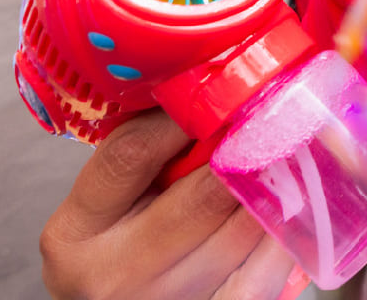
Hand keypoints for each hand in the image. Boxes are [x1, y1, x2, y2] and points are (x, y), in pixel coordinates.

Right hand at [40, 112, 299, 299]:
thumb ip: (142, 161)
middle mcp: (111, 274)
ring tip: (291, 155)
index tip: (217, 90)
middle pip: (201, 195)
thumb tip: (209, 94)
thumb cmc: (114, 254)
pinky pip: (263, 275)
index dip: (184, 115)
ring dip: (275, 188)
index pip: (131, 154)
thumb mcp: (104, 210)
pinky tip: (293, 213)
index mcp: (73, 234)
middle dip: (246, 150)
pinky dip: (284, 238)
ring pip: (242, 231)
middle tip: (276, 115)